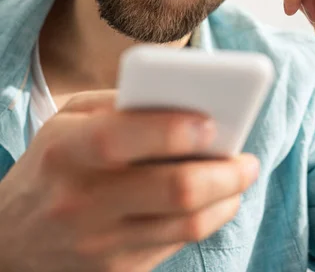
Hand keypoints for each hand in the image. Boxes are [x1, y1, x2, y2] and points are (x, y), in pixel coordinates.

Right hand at [0, 91, 258, 271]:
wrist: (12, 237)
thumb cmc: (52, 162)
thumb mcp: (69, 119)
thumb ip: (119, 104)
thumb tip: (184, 102)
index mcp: (65, 150)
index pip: (122, 138)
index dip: (173, 129)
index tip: (213, 121)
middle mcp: (81, 201)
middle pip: (172, 189)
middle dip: (224, 172)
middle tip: (247, 159)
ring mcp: (99, 243)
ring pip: (185, 224)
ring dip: (227, 198)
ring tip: (241, 177)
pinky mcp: (117, 270)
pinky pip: (176, 244)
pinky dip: (206, 219)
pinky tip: (216, 200)